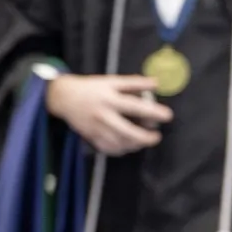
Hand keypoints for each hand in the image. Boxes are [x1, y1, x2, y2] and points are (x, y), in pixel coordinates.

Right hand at [46, 74, 171, 155]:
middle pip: (128, 132)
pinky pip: (108, 149)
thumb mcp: (111, 81)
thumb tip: (156, 83)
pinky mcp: (91, 137)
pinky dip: (121, 150)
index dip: (153, 112)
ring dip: (135, 144)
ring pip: (119, 143)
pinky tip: (128, 146)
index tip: (168, 115)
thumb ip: (134, 83)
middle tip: (156, 136)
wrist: (64, 97)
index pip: (135, 107)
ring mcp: (96, 128)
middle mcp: (103, 115)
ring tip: (143, 140)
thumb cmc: (91, 88)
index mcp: (110, 98)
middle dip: (145, 137)